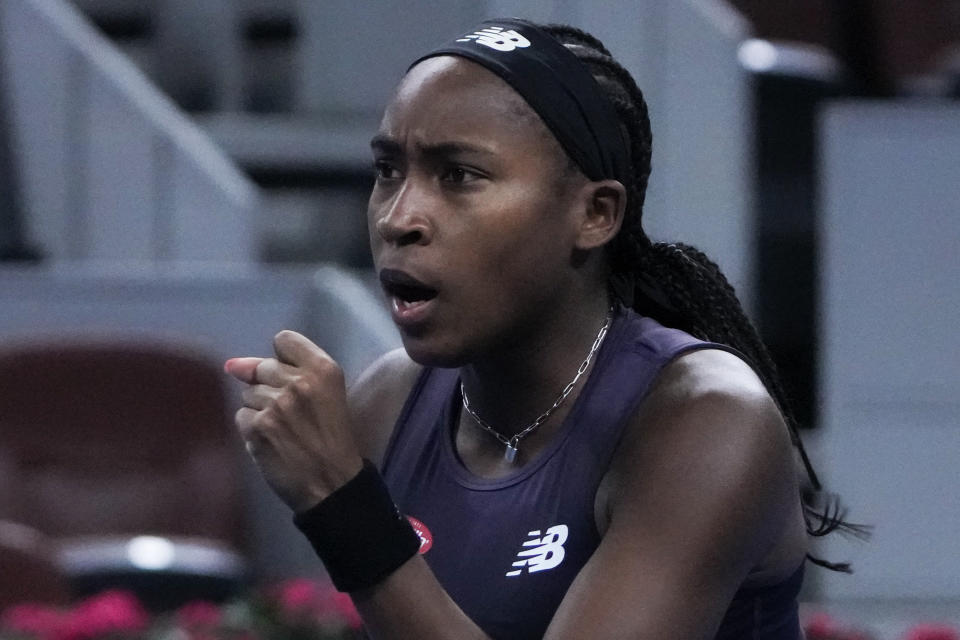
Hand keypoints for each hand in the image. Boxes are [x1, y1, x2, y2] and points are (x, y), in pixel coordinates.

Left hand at [225, 330, 363, 511]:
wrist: (331, 482)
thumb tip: (233, 365)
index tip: (291, 379)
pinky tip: (271, 442)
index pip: (284, 340)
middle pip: (263, 367)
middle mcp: (299, 381)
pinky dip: (252, 430)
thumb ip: (289, 370)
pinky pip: (241, 417)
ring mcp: (276, 404)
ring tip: (282, 430)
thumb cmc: (332, 437)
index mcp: (324, 369)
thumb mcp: (327, 395)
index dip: (283, 359)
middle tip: (290, 413)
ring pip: (249, 393)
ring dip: (260, 410)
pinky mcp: (258, 427)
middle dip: (270, 387)